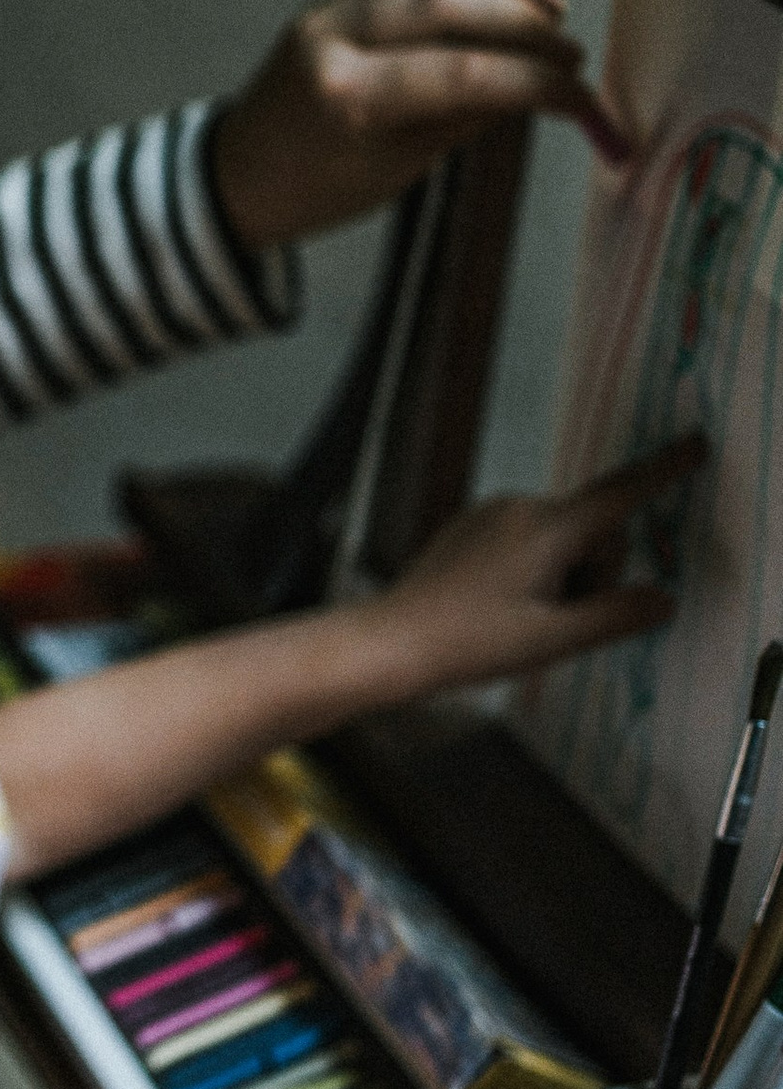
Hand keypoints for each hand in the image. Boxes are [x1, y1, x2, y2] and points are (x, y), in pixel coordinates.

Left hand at [210, 0, 614, 250]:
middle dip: (524, 26)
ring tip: (550, 9)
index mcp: (344, 97)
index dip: (535, 84)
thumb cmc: (317, 184)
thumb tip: (541, 86)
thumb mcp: (401, 167)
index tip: (580, 99)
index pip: (461, 75)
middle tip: (570, 55)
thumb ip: (468, 116)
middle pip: (447, 3)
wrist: (242, 171)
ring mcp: (328, 3)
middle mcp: (331, 36)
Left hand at [363, 440, 699, 699]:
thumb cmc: (468, 643)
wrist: (391, 641)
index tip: (697, 445)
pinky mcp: (473, 526)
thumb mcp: (554, 640)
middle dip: (594, 573)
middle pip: (595, 531)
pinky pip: (529, 540)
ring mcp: (492, 513)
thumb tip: (664, 598)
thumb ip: (616, 616)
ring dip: (563, 576)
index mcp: (546, 529)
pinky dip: (535, 570)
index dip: (664, 472)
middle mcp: (520, 507)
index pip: (621, 495)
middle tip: (556, 621)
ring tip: (520, 618)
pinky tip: (499, 606)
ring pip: (563, 539)